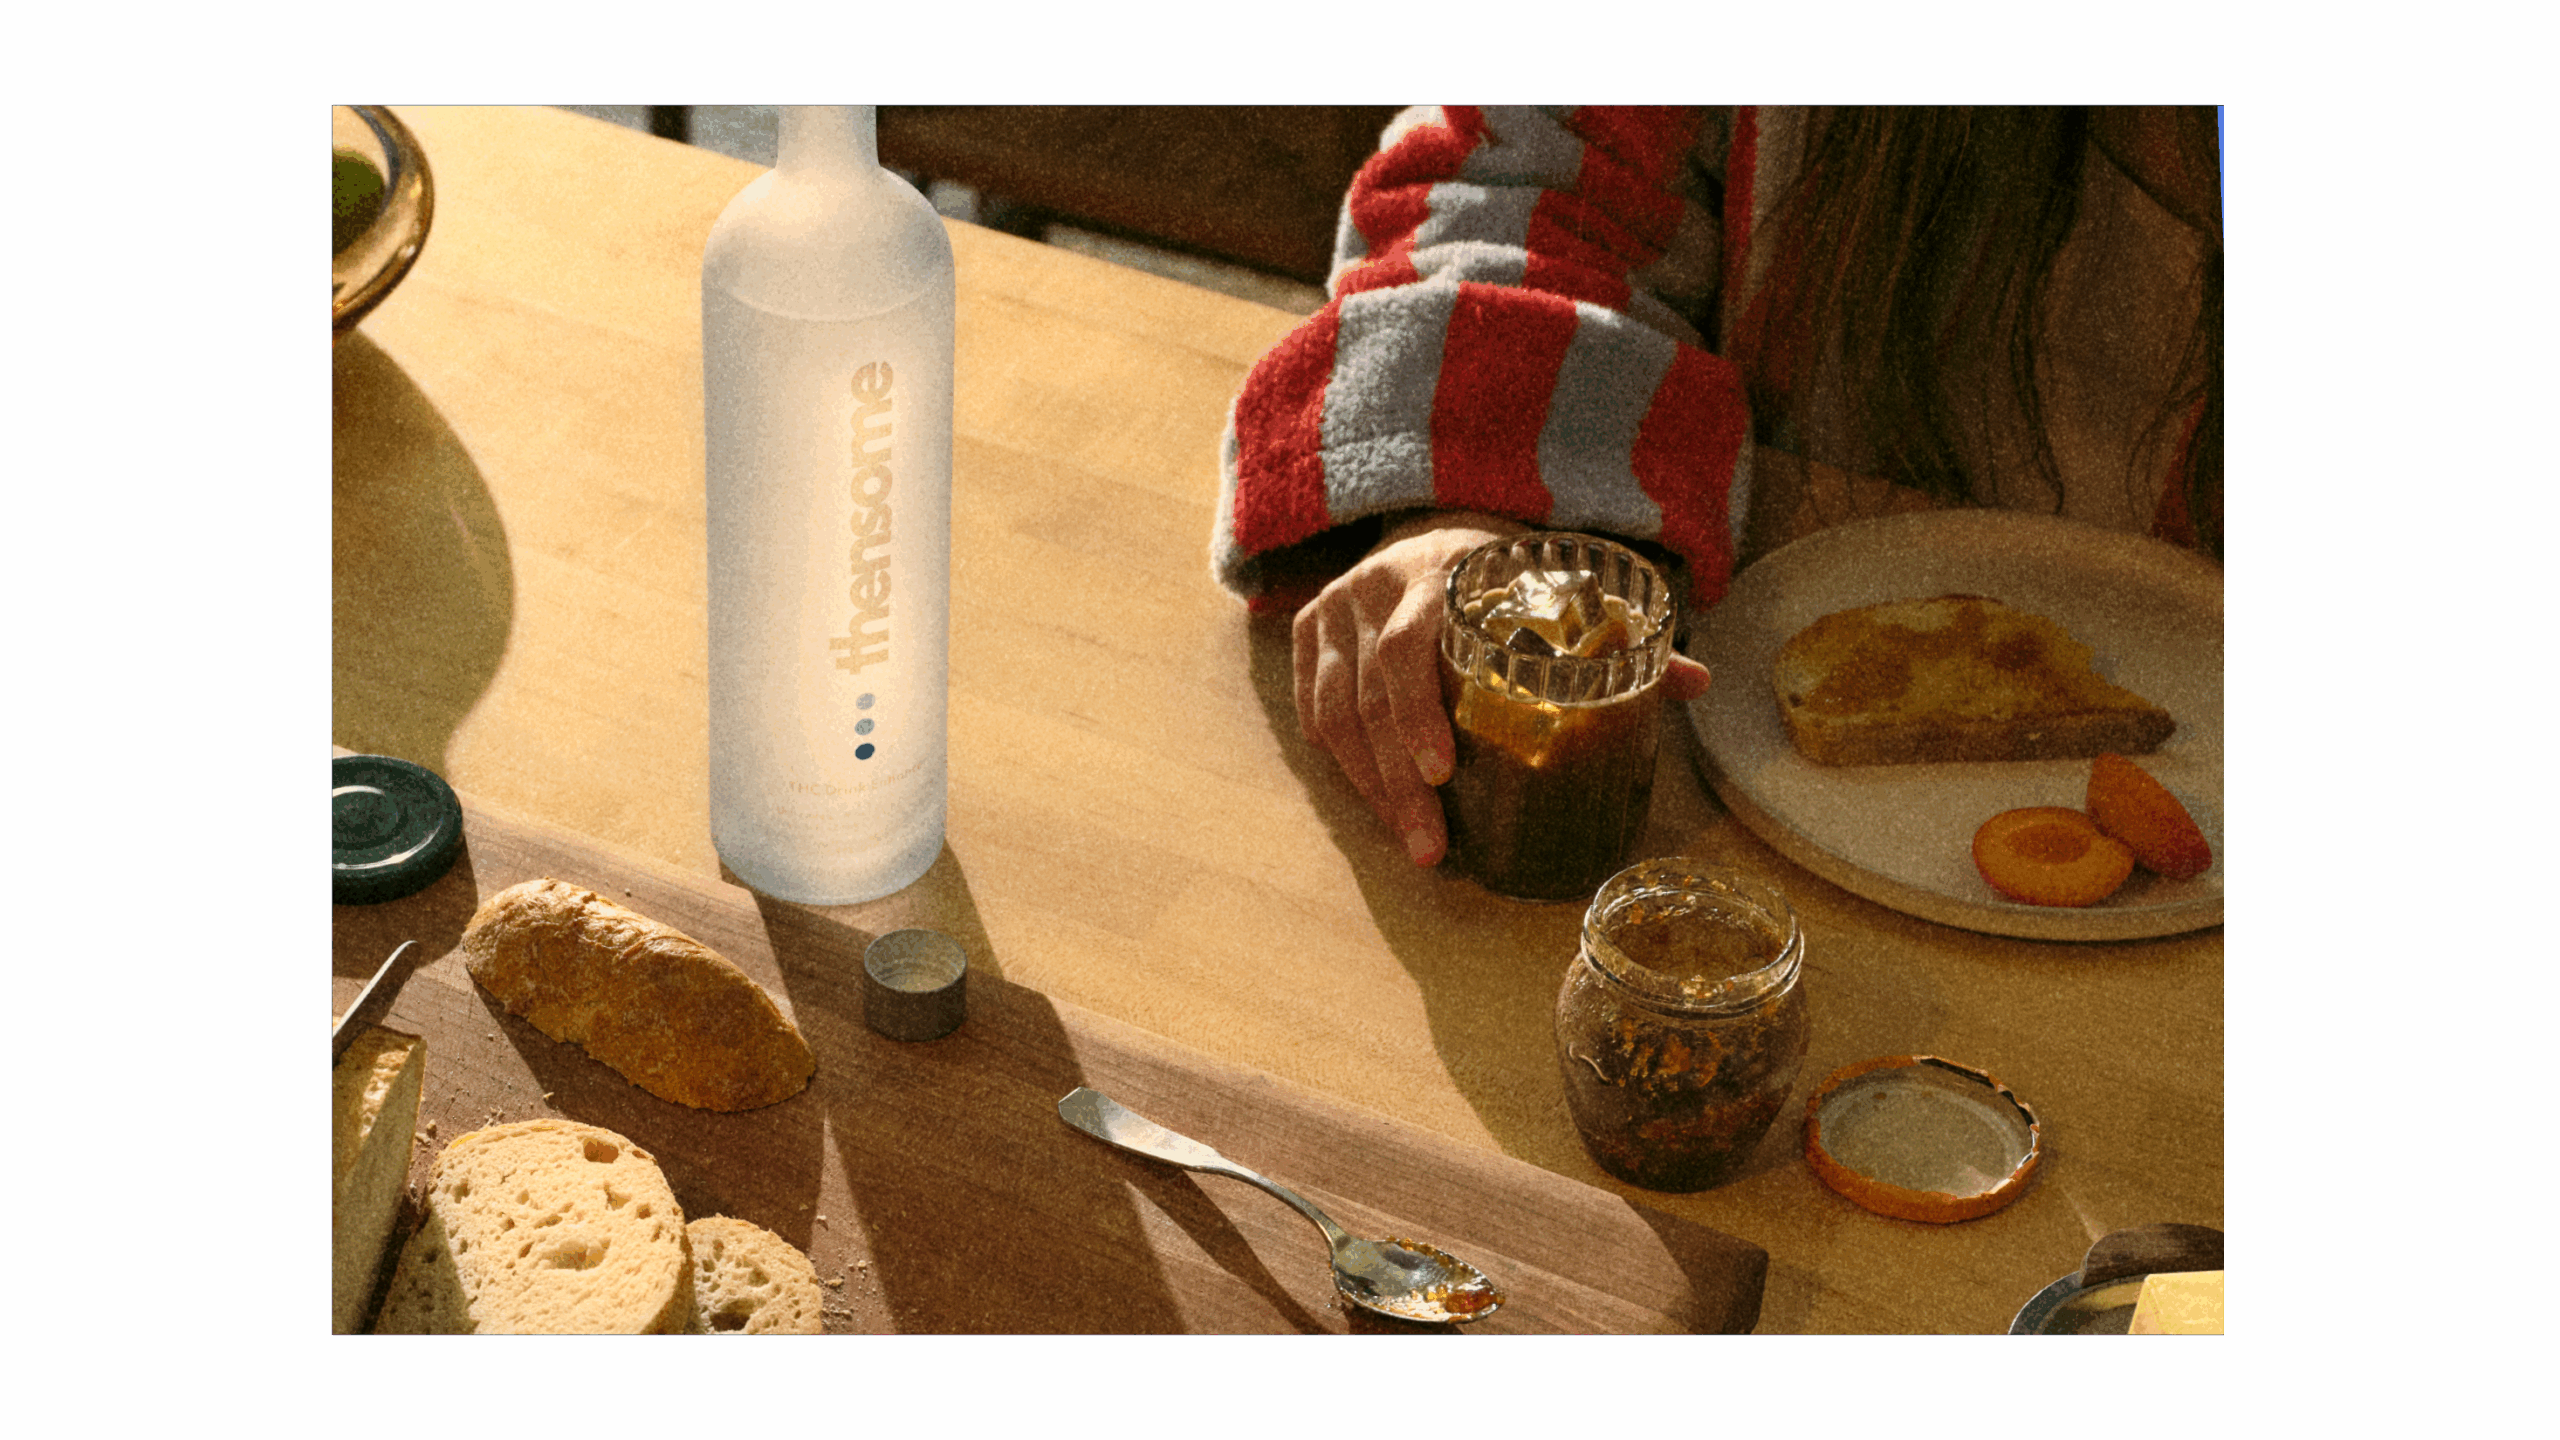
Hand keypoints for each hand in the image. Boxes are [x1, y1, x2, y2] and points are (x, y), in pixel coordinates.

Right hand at [1293, 514, 1711, 865]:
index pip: (1406, 646)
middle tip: (1432, 845)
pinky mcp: (1309, 640)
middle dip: (1398, 782)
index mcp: (1432, 571)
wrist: (1430, 525)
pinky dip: (1348, 768)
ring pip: (1334, 716)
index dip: (1418, 712)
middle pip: (1369, 697)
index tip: (1443, 772)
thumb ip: (1616, 633)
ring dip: (1373, 789)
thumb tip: (1697, 681)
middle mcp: (1371, 589)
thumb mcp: (1553, 585)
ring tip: (1417, 845)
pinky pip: (1316, 717)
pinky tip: (1382, 807)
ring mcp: (1331, 614)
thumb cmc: (1502, 573)